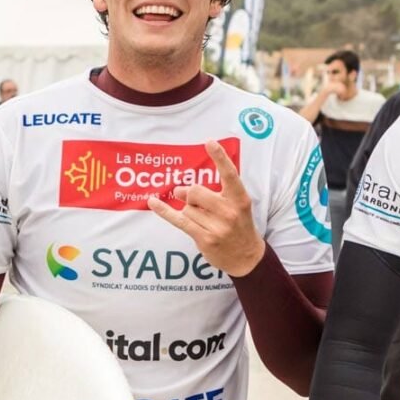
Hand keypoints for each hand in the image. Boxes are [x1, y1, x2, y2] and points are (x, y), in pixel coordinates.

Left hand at [147, 141, 264, 276]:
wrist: (246, 257)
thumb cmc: (238, 226)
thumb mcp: (234, 207)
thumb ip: (210, 194)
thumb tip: (178, 190)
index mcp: (240, 199)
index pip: (229, 174)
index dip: (219, 158)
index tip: (209, 143)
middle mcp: (229, 211)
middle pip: (196, 191)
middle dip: (190, 195)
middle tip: (193, 201)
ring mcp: (217, 226)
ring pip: (187, 208)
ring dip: (190, 212)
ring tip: (204, 222)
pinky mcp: (205, 238)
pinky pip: (179, 220)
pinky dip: (164, 211)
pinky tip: (153, 202)